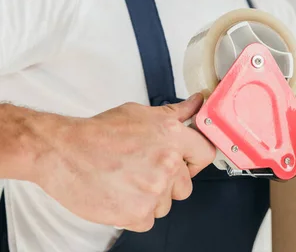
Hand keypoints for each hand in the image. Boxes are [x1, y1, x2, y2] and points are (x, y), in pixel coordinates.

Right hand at [35, 93, 214, 231]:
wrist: (62, 152)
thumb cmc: (98, 133)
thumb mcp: (141, 114)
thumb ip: (175, 113)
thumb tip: (197, 102)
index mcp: (172, 136)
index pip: (206, 154)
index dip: (194, 160)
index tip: (184, 163)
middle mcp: (167, 162)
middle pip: (185, 186)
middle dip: (168, 182)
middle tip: (143, 171)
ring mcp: (154, 190)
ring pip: (165, 204)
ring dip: (150, 198)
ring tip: (126, 181)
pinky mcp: (137, 213)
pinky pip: (148, 220)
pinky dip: (134, 213)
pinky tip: (119, 194)